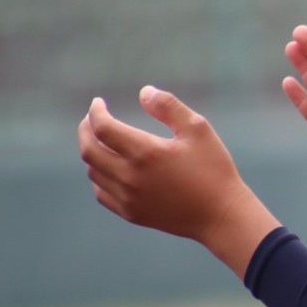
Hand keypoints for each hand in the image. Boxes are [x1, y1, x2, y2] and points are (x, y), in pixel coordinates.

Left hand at [78, 86, 277, 275]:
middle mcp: (130, 176)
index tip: (98, 103)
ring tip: (102, 141)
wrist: (221, 215)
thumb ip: (169, 106)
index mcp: (145, 152)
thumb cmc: (213, 169)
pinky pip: (102, 193)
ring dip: (92, 152)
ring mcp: (128, 198)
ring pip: (93, 172)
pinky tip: (109, 168)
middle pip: (89, 151)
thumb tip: (143, 92)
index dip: (95, 112)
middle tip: (91, 119)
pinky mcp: (132, 214)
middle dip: (85, 130)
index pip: (103, 128)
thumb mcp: (198, 129)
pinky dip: (99, 176)